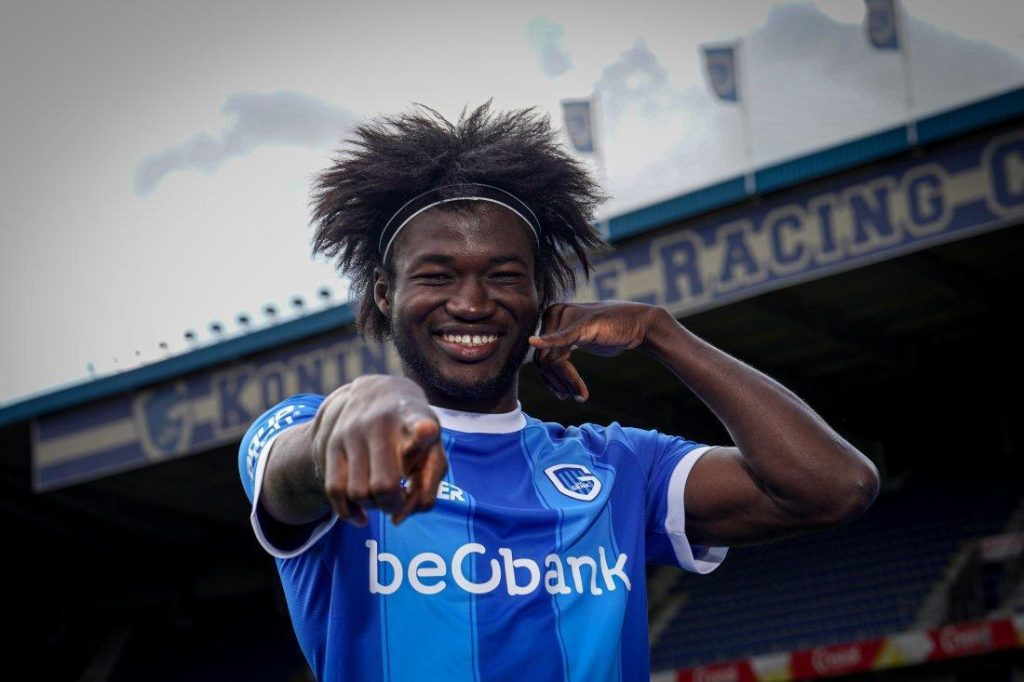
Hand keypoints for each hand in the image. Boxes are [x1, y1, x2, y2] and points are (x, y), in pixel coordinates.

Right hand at [310, 375, 446, 526]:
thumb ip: (428, 488)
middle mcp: (381, 423)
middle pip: (384, 484)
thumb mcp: (432, 451)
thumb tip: (397, 518)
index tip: (426, 430)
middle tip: (400, 496)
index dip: (422, 431)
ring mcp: (353, 432)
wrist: (377, 393)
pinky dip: (349, 512)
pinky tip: (363, 516)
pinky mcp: (332, 444)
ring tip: (382, 495)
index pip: (418, 424)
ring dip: (372, 506)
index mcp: (415, 419)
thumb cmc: (413, 433)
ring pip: (357, 493)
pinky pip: (334, 490)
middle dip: (393, 503)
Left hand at [528, 301, 665, 401]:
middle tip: (574, 398)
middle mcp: (555, 312)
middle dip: (558, 382)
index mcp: (552, 315)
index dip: (550, 379)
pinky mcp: (583, 324)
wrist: (639, 325)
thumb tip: (547, 375)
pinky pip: (562, 342)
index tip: (563, 395)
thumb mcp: (580, 339)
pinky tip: (540, 352)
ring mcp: (568, 316)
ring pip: (553, 359)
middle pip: (544, 358)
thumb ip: (560, 349)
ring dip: (568, 381)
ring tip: (581, 396)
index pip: (541, 354)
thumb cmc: (610, 332)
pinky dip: (553, 350)